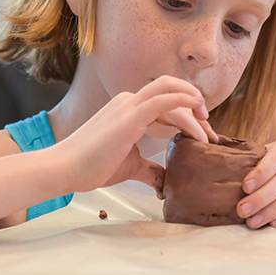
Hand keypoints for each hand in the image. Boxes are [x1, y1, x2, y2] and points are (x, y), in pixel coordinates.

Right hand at [57, 76, 214, 195]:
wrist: (64, 169)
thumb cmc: (91, 166)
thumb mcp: (131, 166)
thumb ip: (151, 170)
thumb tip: (166, 182)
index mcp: (129, 108)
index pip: (166, 102)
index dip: (188, 115)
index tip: (203, 133)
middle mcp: (129, 101)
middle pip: (172, 92)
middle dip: (195, 107)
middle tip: (210, 131)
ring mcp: (129, 106)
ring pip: (170, 93)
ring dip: (193, 109)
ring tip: (207, 132)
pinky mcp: (130, 116)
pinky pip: (163, 100)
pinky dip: (183, 100)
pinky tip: (198, 111)